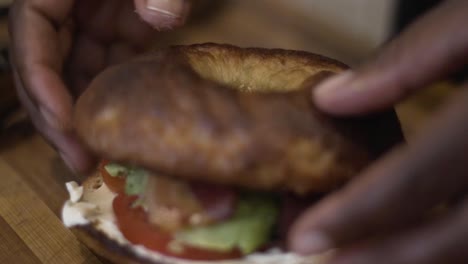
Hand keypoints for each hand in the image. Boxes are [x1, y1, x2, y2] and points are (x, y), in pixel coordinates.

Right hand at [8, 0, 190, 172]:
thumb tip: (160, 19)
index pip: (31, 31)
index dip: (40, 81)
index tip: (65, 122)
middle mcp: (70, 3)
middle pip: (47, 62)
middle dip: (59, 113)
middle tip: (80, 159)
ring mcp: (95, 18)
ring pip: (77, 72)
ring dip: (86, 114)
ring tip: (101, 155)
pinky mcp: (122, 29)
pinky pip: (110, 67)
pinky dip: (114, 96)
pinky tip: (124, 125)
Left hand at [289, 1, 467, 262]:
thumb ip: (410, 61)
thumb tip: (330, 99)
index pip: (415, 180)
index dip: (355, 215)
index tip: (303, 237)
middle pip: (451, 236)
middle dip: (383, 258)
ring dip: (416, 261)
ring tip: (360, 260)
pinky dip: (451, 248)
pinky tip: (414, 244)